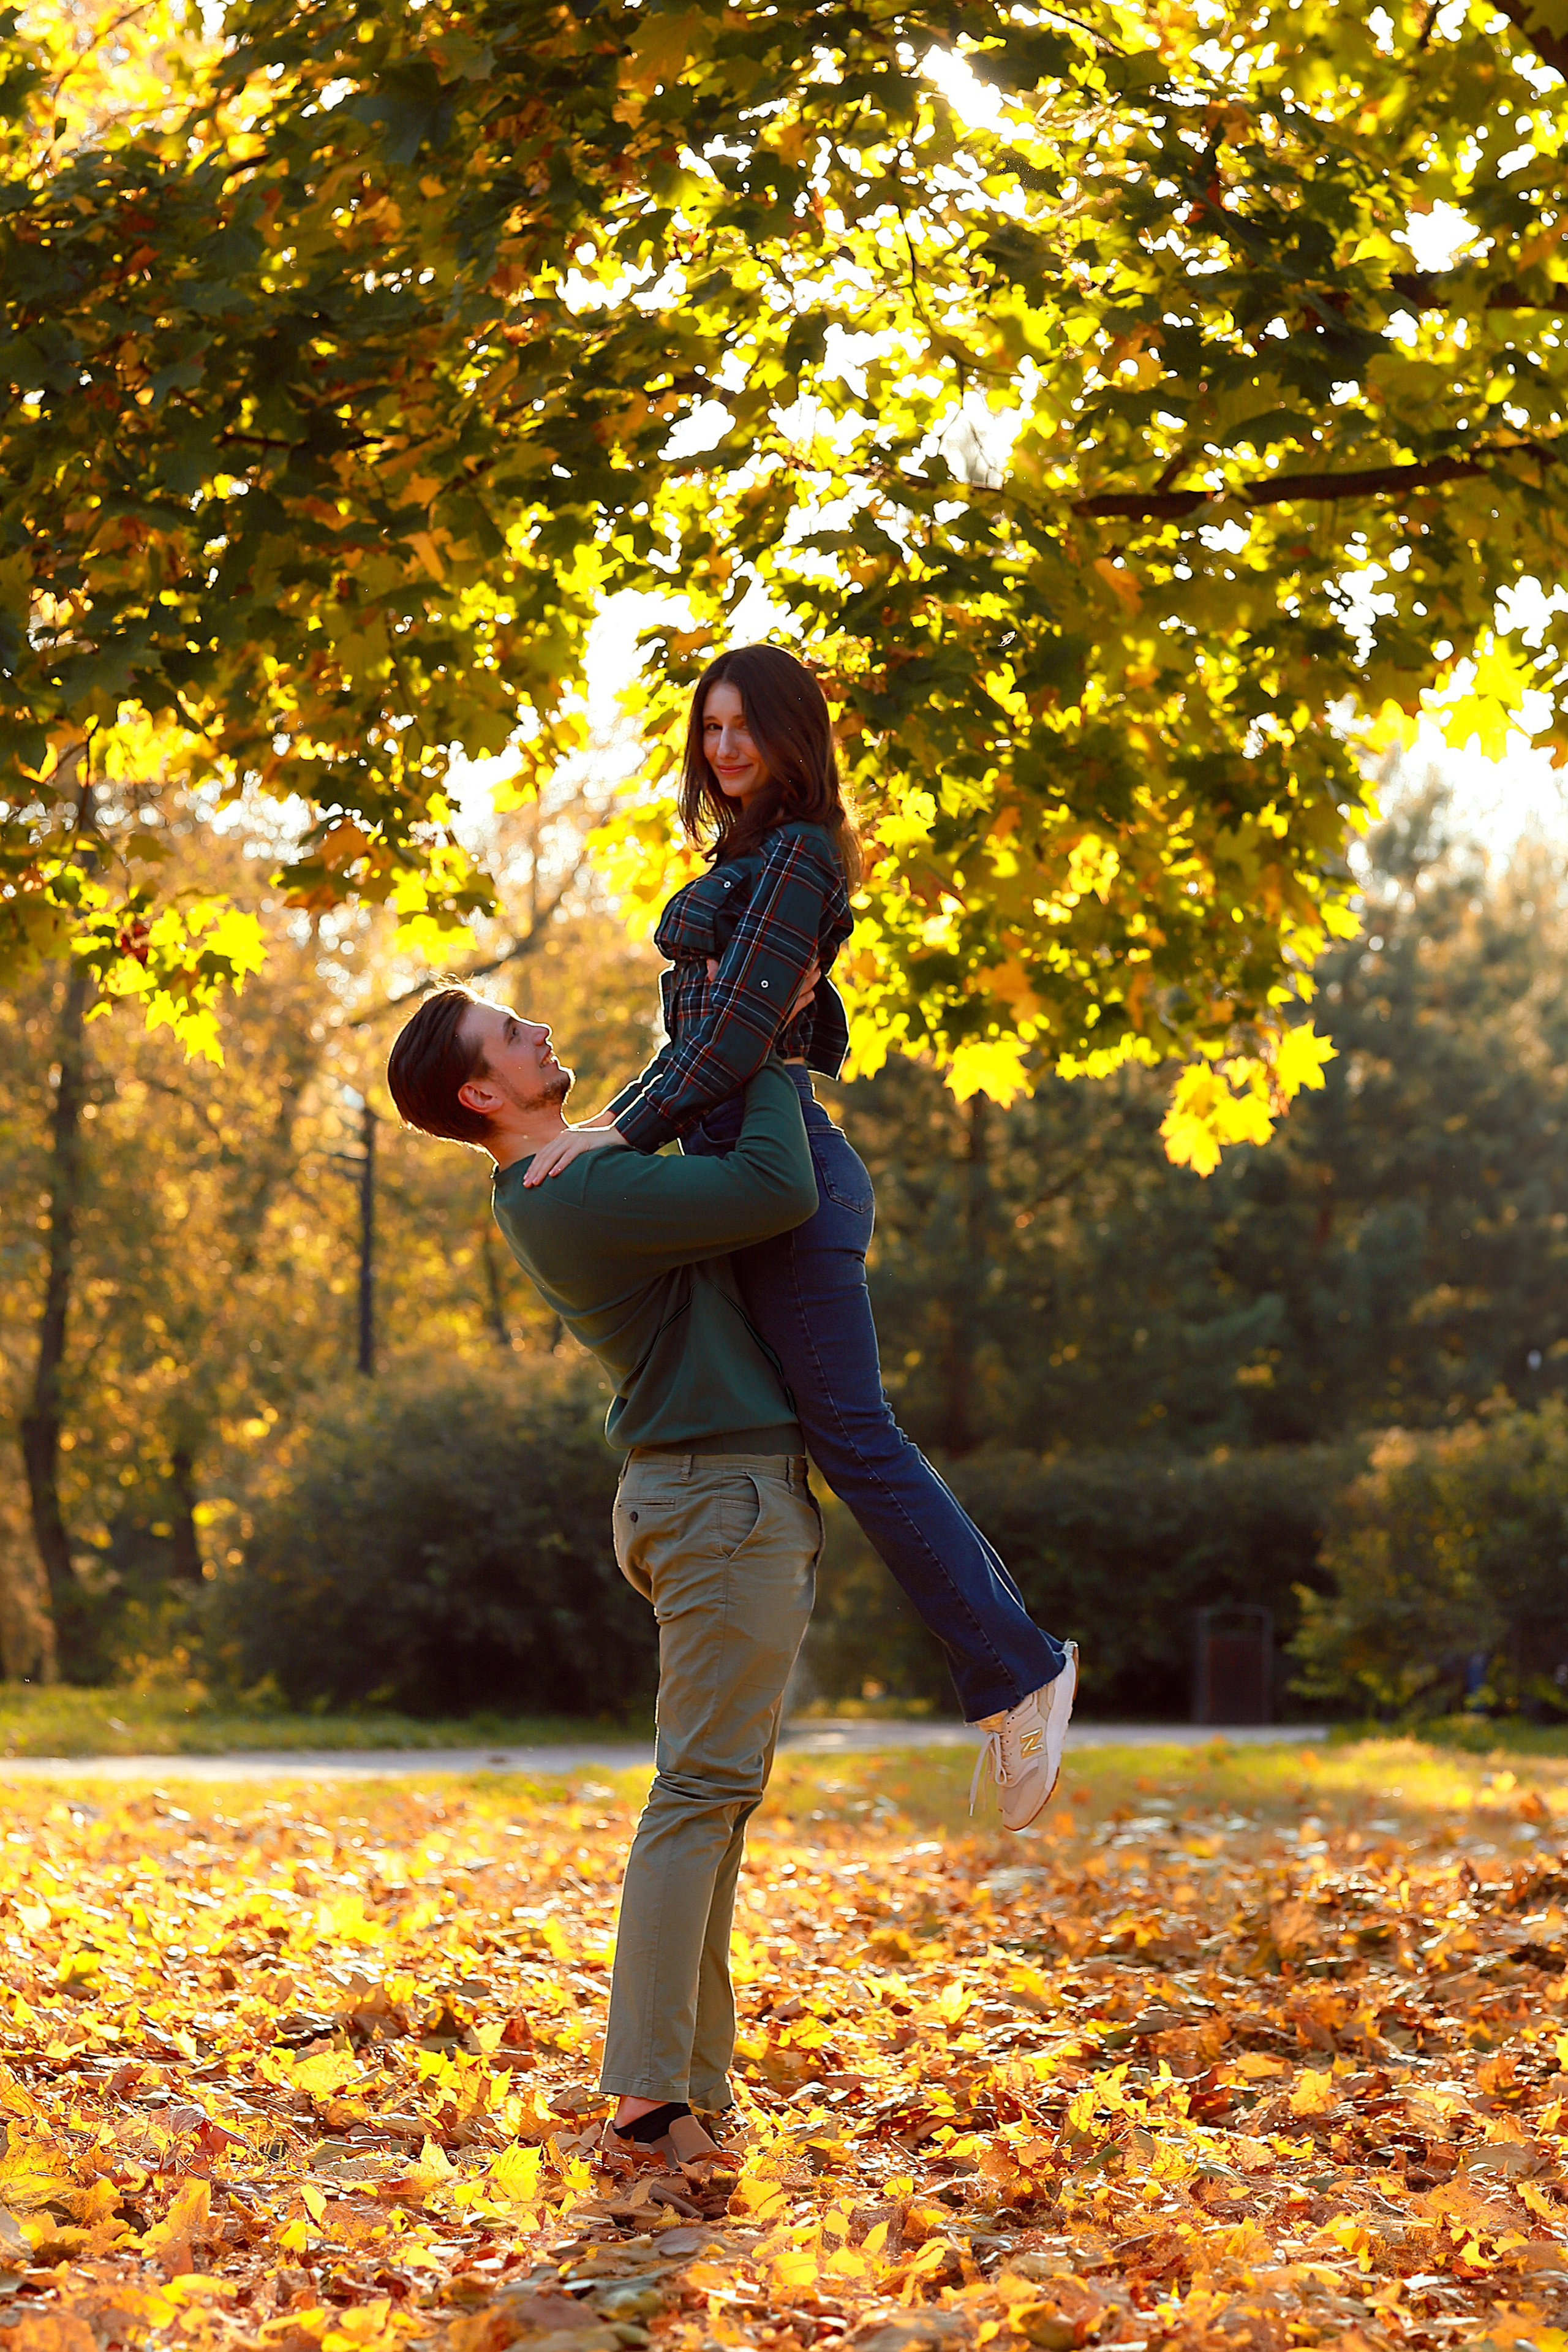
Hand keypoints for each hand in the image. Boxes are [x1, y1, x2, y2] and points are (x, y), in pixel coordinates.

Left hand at [521, 1123, 628, 1186]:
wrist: (617, 1135)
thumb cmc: (597, 1147)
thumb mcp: (578, 1150)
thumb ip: (566, 1157)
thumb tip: (555, 1173)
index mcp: (561, 1138)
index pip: (542, 1154)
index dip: (533, 1167)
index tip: (525, 1180)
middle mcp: (565, 1137)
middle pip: (545, 1155)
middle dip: (534, 1171)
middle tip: (527, 1185)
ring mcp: (574, 1139)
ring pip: (553, 1156)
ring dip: (543, 1170)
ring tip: (537, 1182)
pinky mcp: (584, 1142)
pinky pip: (569, 1155)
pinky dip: (561, 1165)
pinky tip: (554, 1174)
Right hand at [705, 955, 819, 1020]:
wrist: (733, 1046)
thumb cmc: (725, 1017)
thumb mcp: (718, 994)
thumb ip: (715, 976)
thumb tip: (709, 960)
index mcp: (762, 988)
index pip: (784, 970)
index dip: (797, 960)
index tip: (806, 950)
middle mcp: (774, 998)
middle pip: (796, 979)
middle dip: (808, 968)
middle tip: (818, 957)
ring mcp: (780, 1009)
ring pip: (800, 992)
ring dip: (811, 982)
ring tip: (820, 971)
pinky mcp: (782, 1021)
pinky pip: (797, 1008)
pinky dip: (806, 1000)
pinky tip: (813, 994)